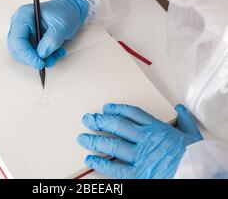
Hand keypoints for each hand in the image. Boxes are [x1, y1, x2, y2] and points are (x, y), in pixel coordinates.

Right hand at [8, 0, 88, 68]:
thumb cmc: (64, 11)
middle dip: (31, 58)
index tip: (39, 62)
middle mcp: (20, 24)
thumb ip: (51, 40)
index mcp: (24, 16)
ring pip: (23, 54)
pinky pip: (31, 54)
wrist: (70, 9)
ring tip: (55, 54)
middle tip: (46, 61)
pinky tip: (54, 52)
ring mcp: (24, 32)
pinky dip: (43, 57)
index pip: (17, 39)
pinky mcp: (29, 39)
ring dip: (39, 59)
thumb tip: (42, 54)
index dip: (26, 54)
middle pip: (16, 49)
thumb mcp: (61, 26)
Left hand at [77, 104, 202, 178]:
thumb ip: (184, 120)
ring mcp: (140, 156)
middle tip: (88, 119)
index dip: (118, 109)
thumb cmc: (195, 156)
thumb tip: (180, 107)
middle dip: (100, 121)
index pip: (133, 114)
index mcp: (157, 128)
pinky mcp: (139, 174)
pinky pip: (115, 167)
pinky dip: (101, 163)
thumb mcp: (192, 134)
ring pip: (113, 144)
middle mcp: (145, 140)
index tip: (107, 107)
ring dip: (96, 139)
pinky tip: (91, 158)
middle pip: (118, 126)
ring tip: (83, 137)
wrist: (199, 173)